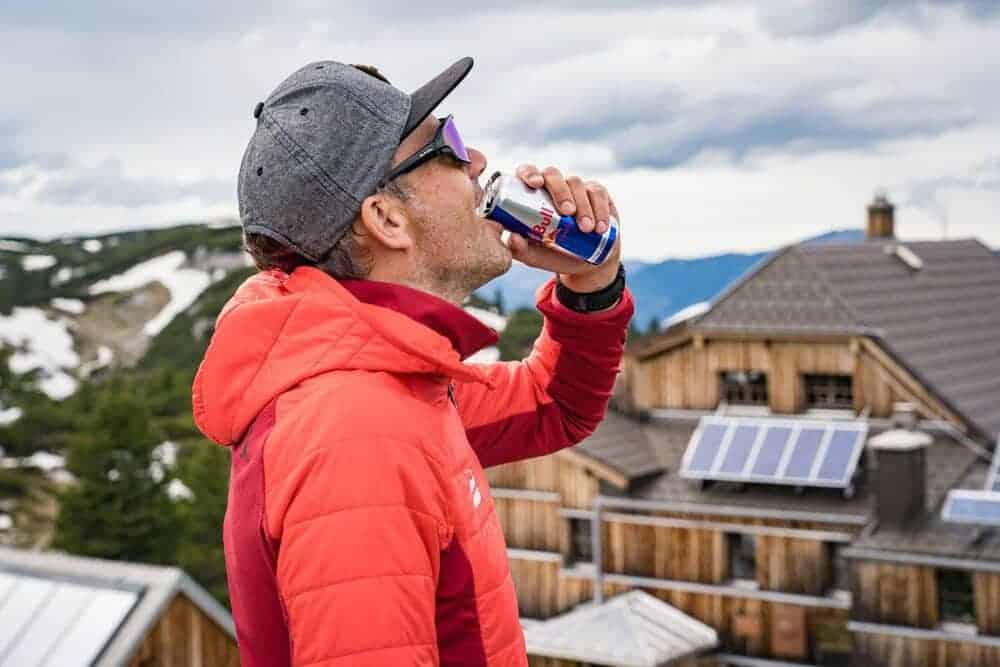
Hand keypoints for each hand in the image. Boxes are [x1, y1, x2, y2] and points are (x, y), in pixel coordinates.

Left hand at [508, 164, 622, 291]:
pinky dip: (600, 210)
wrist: (585, 263)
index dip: (529, 173)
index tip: (535, 184)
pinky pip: (598, 194)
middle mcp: (552, 186)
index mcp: (531, 194)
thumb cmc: (553, 254)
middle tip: (567, 212)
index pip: (526, 172)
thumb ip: (520, 249)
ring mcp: (575, 188)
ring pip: (576, 183)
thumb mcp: (534, 256)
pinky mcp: (596, 194)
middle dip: (560, 191)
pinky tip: (600, 228)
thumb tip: (512, 238)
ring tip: (585, 229)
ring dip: (582, 206)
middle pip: (553, 174)